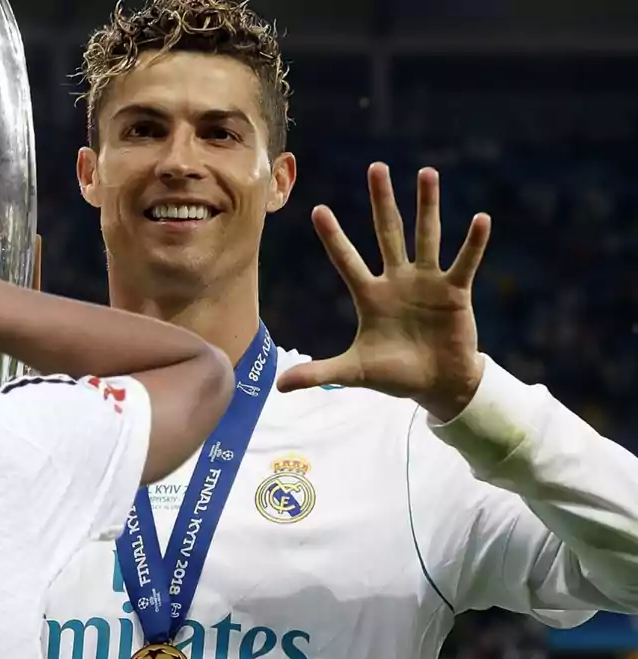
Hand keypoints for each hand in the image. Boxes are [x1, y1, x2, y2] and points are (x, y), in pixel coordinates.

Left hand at [276, 163, 491, 420]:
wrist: (437, 386)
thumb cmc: (395, 375)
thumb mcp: (354, 373)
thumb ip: (319, 374)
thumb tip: (280, 387)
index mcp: (370, 296)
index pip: (346, 260)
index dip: (333, 237)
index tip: (317, 209)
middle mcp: (397, 281)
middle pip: (387, 233)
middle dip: (381, 202)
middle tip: (376, 167)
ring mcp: (427, 283)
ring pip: (426, 236)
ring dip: (427, 206)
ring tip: (427, 173)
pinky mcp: (455, 292)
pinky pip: (464, 262)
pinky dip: (473, 243)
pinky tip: (481, 220)